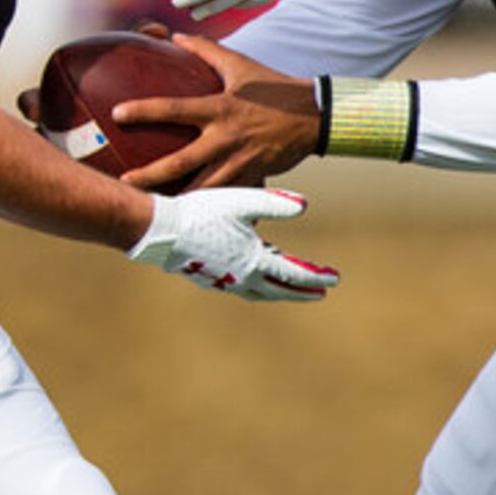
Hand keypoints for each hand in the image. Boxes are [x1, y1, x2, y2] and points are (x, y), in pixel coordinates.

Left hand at [113, 30, 322, 190]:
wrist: (314, 117)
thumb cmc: (273, 89)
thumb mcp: (240, 65)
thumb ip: (206, 50)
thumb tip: (175, 36)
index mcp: (219, 108)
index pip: (174, 108)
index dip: (144, 110)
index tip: (117, 114)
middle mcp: (225, 138)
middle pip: (180, 162)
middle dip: (150, 175)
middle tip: (124, 181)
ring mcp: (239, 161)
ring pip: (201, 188)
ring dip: (176, 198)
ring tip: (152, 207)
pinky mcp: (251, 177)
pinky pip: (225, 195)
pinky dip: (207, 205)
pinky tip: (190, 215)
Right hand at [128, 186, 337, 301]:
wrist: (161, 230)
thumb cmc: (201, 212)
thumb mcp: (243, 202)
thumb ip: (275, 204)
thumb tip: (304, 205)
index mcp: (254, 261)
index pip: (294, 274)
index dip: (316, 277)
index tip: (334, 280)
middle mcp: (242, 277)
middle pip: (279, 289)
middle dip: (301, 291)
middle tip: (320, 292)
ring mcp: (224, 281)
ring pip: (259, 291)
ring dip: (277, 290)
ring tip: (288, 287)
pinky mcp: (209, 278)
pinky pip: (240, 287)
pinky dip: (255, 285)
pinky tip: (251, 276)